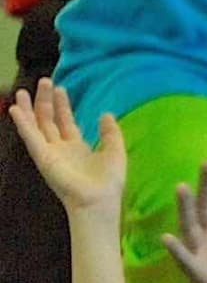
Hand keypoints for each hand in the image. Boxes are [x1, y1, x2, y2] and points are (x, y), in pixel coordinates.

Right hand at [6, 82, 120, 217]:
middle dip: (46, 101)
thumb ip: (111, 132)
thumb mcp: (115, 151)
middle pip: (49, 120)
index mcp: (76, 147)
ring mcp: (50, 153)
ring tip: (22, 91)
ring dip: (29, 108)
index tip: (60, 88)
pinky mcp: (43, 157)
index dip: (62, 105)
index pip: (66, 121)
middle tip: (44, 81)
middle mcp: (60, 148)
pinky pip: (30, 137)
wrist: (99, 200)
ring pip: (36, 125)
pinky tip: (16, 109)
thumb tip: (106, 113)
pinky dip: (22, 123)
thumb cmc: (109, 181)